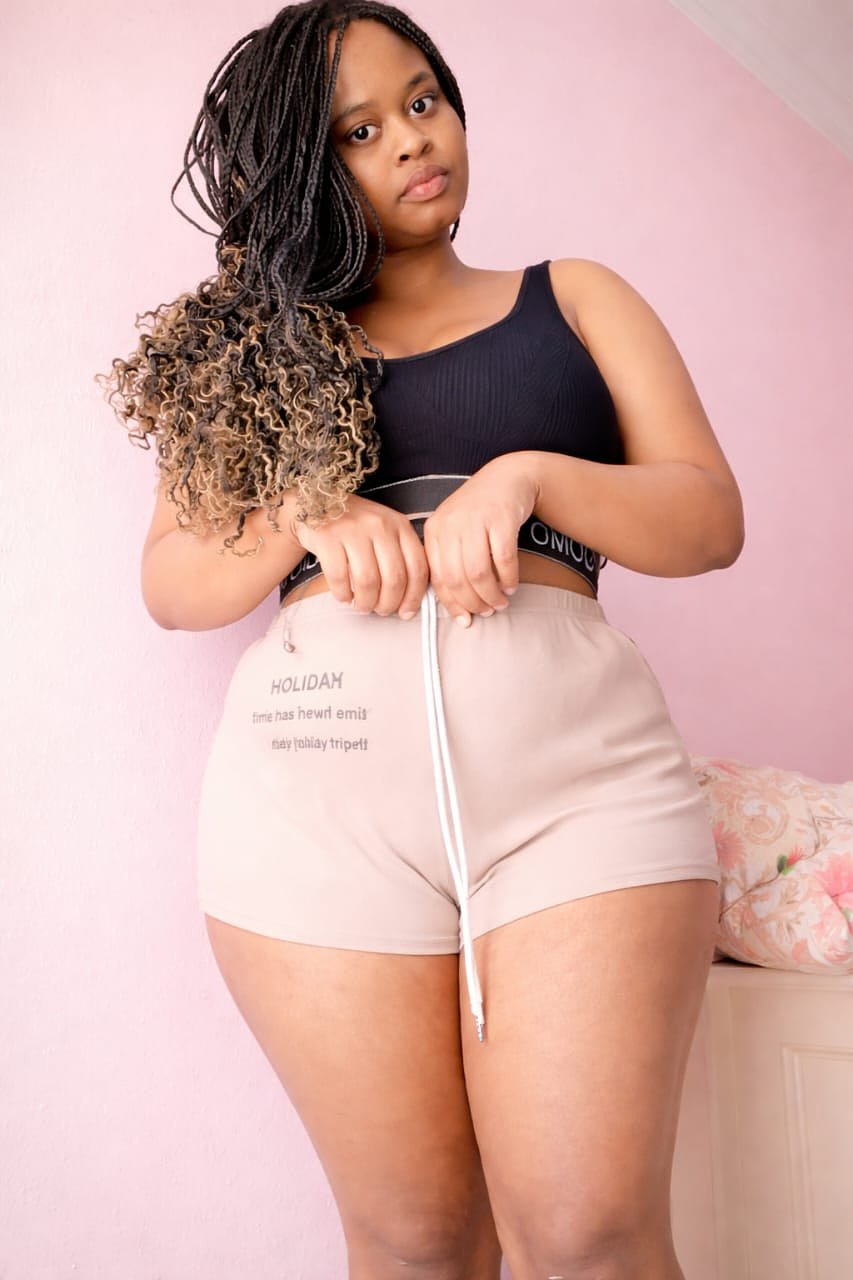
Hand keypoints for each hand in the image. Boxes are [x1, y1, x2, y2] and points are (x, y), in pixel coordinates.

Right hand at [287, 492, 429, 619]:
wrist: (316, 505)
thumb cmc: (356, 526)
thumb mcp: (386, 531)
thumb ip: (402, 556)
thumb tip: (412, 599)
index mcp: (399, 525)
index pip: (417, 567)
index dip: (414, 597)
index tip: (406, 613)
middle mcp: (379, 525)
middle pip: (394, 578)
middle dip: (388, 604)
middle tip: (380, 611)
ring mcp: (352, 529)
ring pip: (368, 581)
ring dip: (366, 603)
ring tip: (362, 606)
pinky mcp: (327, 537)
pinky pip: (339, 577)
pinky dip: (343, 594)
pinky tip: (344, 596)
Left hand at [422, 453, 541, 626]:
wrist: (508, 477)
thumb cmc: (480, 512)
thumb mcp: (456, 532)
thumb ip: (450, 562)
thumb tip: (457, 606)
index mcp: (434, 530)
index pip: (437, 577)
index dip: (451, 604)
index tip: (465, 619)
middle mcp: (451, 524)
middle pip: (457, 578)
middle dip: (473, 603)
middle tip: (487, 612)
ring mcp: (475, 520)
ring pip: (478, 573)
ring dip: (491, 594)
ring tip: (500, 602)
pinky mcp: (501, 518)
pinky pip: (503, 559)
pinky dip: (508, 578)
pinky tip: (511, 586)